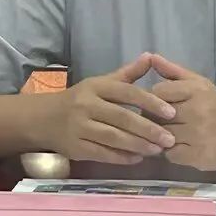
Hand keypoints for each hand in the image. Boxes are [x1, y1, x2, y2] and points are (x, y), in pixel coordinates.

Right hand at [47, 53, 177, 163]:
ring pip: (113, 138)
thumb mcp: (101, 83)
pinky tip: (138, 158)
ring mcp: (80, 127)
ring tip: (158, 150)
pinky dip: (121, 157)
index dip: (150, 103)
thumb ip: (127, 74)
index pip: (127, 93)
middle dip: (148, 129)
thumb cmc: (80, 99)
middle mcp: (87, 105)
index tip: (171, 113)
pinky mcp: (76, 147)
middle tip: (169, 139)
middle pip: (122, 118)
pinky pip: (102, 154)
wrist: (44, 118)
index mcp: (96, 87)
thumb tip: (151, 57)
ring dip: (138, 145)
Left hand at [150, 54, 215, 170]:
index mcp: (196, 90)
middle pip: (157, 115)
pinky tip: (180, 147)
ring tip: (171, 134)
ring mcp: (196, 135)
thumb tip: (151, 56)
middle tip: (163, 121)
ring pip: (161, 135)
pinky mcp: (196, 156)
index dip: (155, 99)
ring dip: (162, 136)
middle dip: (156, 119)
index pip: (158, 92)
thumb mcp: (199, 84)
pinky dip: (171, 152)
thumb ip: (174, 71)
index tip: (162, 104)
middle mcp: (196, 112)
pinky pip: (170, 154)